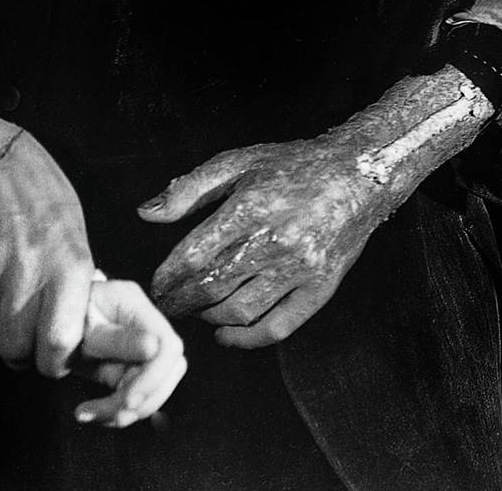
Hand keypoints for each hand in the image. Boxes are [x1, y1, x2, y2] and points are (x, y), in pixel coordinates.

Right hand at [0, 130, 96, 377]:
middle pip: (15, 348)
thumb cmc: (47, 206)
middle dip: (19, 357)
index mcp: (68, 267)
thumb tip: (69, 342)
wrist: (0, 163)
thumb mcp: (77, 245)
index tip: (49, 360)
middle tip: (20, 347)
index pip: (56, 344)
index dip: (52, 364)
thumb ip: (73, 294)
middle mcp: (27, 268)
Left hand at [73, 275, 186, 426]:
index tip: (128, 400)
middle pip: (168, 372)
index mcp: (134, 304)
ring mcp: (144, 348)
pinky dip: (116, 412)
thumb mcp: (81, 326)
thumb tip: (153, 347)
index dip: (155, 378)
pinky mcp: (134, 368)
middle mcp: (147, 325)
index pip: (168, 346)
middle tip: (109, 413)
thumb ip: (116, 339)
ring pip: (155, 390)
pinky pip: (137, 397)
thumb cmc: (63, 315)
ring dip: (126, 411)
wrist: (49, 318)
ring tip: (88, 414)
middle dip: (142, 400)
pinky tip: (91, 413)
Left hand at [139, 135, 396, 348]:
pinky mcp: (320, 289)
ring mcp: (300, 270)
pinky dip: (247, 339)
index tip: (155, 286)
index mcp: (249, 209)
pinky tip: (225, 334)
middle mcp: (275, 243)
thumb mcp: (235, 163)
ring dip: (208, 317)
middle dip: (180, 302)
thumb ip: (188, 189)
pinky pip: (279, 327)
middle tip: (166, 304)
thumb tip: (145, 214)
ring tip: (194, 311)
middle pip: (212, 288)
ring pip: (240, 311)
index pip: (194, 256)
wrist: (356, 176)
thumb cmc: (289, 166)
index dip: (167, 277)